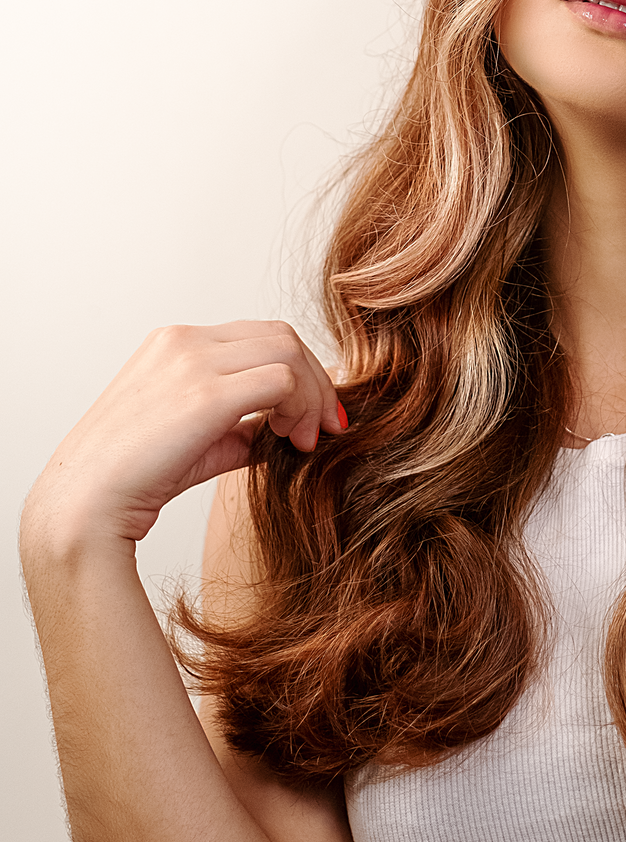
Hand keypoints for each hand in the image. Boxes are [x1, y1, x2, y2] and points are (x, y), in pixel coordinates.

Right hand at [21, 320, 345, 551]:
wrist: (85, 505)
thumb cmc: (134, 479)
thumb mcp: (197, 439)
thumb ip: (240, 424)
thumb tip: (287, 427)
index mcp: (174, 343)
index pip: (259, 336)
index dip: (298, 371)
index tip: (311, 416)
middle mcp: (184, 341)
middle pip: (281, 336)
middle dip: (315, 380)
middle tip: (324, 427)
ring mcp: (192, 361)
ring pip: (288, 352)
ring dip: (312, 394)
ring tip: (304, 438)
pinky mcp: (205, 394)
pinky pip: (282, 380)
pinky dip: (301, 407)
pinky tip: (292, 441)